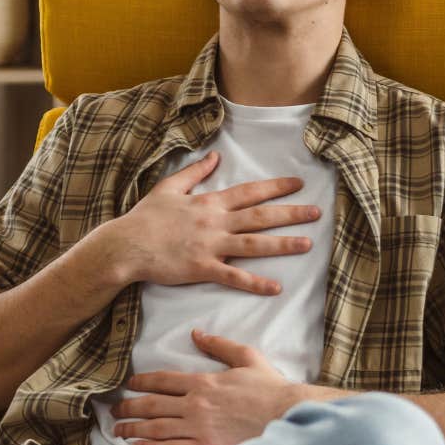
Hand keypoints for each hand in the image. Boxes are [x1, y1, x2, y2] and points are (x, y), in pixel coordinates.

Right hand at [102, 150, 320, 294]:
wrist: (126, 245)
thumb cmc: (145, 218)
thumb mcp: (169, 188)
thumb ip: (195, 172)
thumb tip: (215, 156)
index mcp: (209, 203)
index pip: (249, 192)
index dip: (275, 187)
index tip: (297, 184)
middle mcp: (215, 223)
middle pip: (260, 217)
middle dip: (290, 213)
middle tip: (317, 212)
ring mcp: (210, 246)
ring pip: (254, 245)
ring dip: (282, 244)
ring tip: (307, 244)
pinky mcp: (202, 269)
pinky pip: (233, 277)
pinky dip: (255, 283)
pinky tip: (275, 287)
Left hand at [110, 330, 302, 444]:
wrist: (288, 415)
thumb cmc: (270, 388)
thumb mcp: (246, 357)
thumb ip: (219, 345)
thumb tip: (197, 334)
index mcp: (203, 382)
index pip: (162, 380)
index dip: (141, 382)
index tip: (128, 385)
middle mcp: (195, 404)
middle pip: (152, 405)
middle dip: (129, 408)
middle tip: (114, 411)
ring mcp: (199, 427)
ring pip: (156, 428)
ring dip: (134, 429)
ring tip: (118, 431)